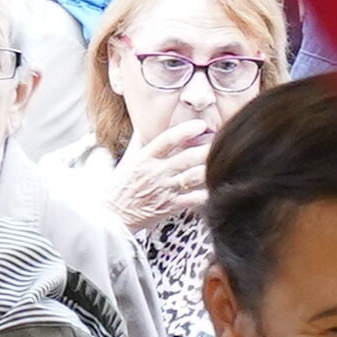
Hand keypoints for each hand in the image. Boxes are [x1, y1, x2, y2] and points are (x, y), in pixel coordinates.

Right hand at [109, 116, 214, 235]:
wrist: (111, 215)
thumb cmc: (120, 186)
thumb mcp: (128, 159)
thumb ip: (140, 140)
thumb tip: (146, 121)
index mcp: (144, 158)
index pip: (166, 140)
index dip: (185, 131)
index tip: (201, 125)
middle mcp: (155, 173)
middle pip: (187, 158)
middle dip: (207, 149)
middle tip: (222, 141)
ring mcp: (164, 190)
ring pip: (193, 177)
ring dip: (210, 168)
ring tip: (224, 160)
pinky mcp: (170, 206)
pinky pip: (193, 200)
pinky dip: (207, 194)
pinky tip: (218, 186)